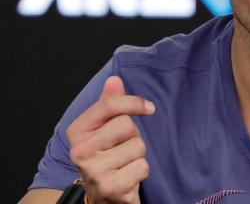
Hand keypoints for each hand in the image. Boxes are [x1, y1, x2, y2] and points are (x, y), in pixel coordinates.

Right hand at [67, 76, 155, 203]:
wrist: (101, 196)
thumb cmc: (106, 157)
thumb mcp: (103, 129)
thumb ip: (109, 104)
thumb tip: (114, 80)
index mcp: (77, 131)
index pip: (109, 104)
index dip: (134, 103)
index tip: (148, 108)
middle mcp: (81, 150)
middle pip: (126, 125)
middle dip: (133, 135)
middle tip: (122, 147)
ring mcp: (94, 170)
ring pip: (138, 146)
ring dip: (138, 155)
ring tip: (124, 163)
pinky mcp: (111, 187)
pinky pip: (143, 167)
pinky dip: (141, 172)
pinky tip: (128, 177)